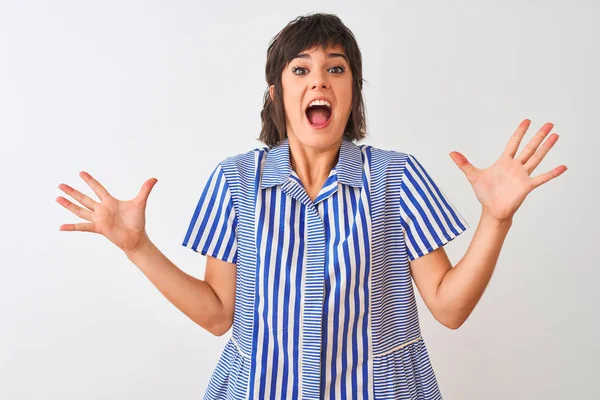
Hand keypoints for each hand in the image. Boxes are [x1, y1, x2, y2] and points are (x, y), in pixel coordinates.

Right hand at [56, 171, 157, 253]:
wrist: (136, 238)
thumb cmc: (137, 221)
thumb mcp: (140, 203)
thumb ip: (145, 190)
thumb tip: (154, 178)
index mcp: (110, 202)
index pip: (98, 188)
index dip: (90, 181)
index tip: (81, 173)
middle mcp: (102, 209)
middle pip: (84, 198)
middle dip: (73, 191)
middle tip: (61, 184)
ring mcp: (98, 219)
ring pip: (80, 210)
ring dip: (69, 205)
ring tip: (57, 198)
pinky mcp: (98, 228)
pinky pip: (82, 227)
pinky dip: (72, 227)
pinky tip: (61, 227)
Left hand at [449, 119, 566, 222]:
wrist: (492, 210)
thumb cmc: (485, 194)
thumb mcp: (473, 176)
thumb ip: (464, 164)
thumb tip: (451, 153)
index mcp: (504, 162)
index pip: (513, 143)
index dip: (520, 132)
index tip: (527, 121)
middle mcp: (515, 166)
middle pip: (529, 147)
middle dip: (538, 136)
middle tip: (549, 124)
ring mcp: (522, 175)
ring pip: (537, 158)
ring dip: (546, 147)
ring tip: (556, 136)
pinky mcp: (527, 186)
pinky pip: (541, 178)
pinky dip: (552, 173)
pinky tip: (563, 167)